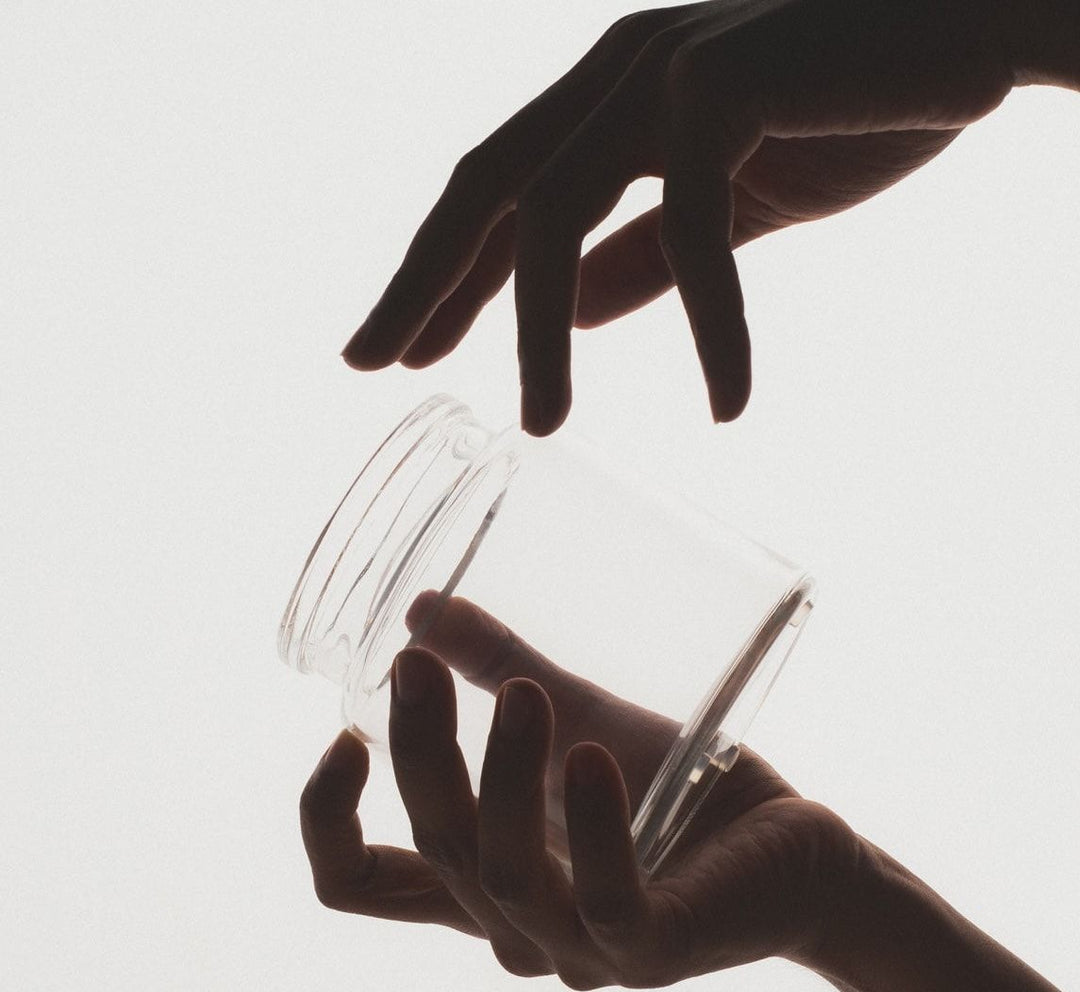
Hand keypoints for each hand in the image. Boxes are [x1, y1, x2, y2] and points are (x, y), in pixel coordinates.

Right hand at [300, 596, 863, 988]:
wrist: (788, 845)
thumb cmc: (675, 788)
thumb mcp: (577, 715)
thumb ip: (500, 668)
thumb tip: (423, 608)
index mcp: (478, 879)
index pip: (360, 884)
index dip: (326, 821)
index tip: (341, 734)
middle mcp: (512, 927)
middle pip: (432, 850)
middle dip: (420, 751)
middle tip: (422, 665)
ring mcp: (579, 950)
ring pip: (503, 875)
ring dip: (502, 777)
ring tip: (526, 693)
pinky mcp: (652, 952)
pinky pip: (607, 904)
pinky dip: (593, 830)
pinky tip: (593, 759)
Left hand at [342, 0, 1013, 433]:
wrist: (971, 37)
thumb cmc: (848, 109)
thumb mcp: (726, 203)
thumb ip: (643, 254)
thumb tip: (565, 313)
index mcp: (606, 97)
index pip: (491, 190)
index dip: (436, 272)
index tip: (394, 346)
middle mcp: (615, 71)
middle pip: (485, 188)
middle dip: (427, 284)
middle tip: (378, 369)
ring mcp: (663, 68)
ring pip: (558, 212)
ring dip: (541, 332)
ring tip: (540, 427)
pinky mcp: (728, 82)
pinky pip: (697, 229)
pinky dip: (712, 325)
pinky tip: (727, 404)